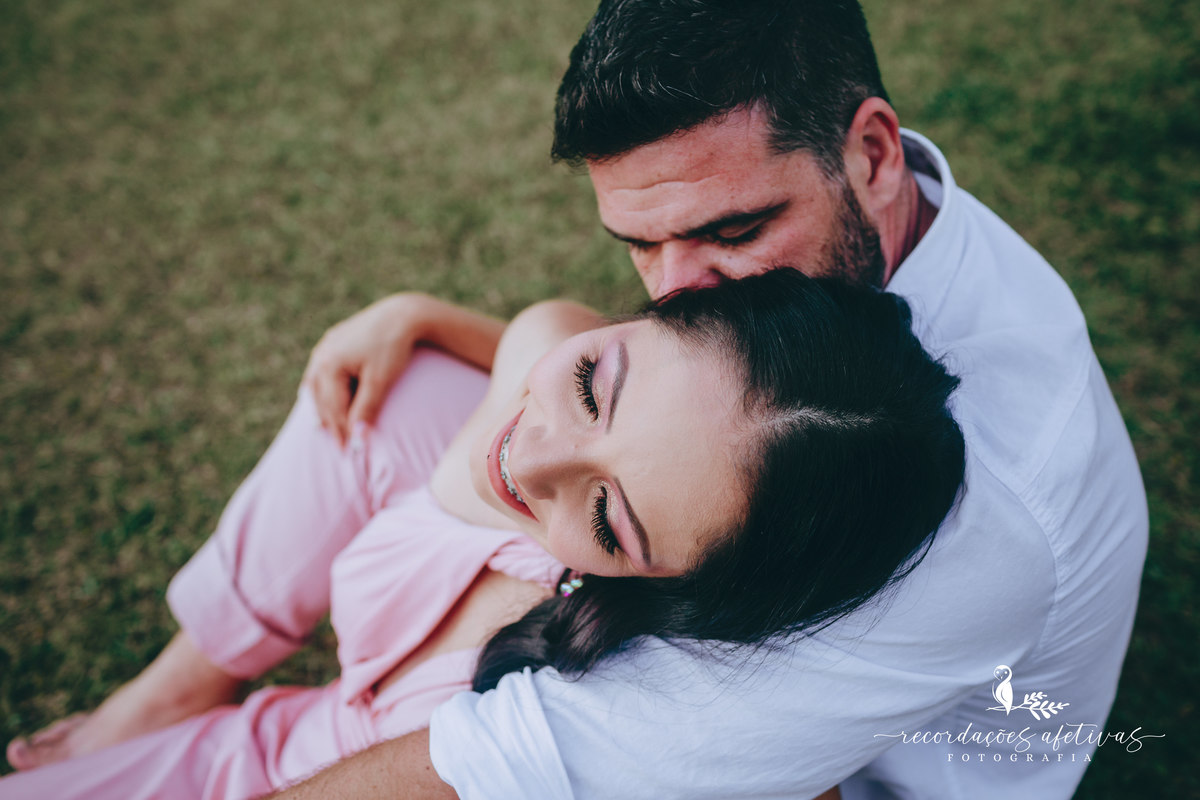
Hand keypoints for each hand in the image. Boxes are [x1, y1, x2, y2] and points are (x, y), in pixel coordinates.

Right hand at [302, 293, 427, 446]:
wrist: (401, 314)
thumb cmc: (392, 348)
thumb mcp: (380, 381)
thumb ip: (366, 410)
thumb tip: (358, 439)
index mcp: (329, 365)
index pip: (334, 408)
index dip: (342, 432)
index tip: (349, 452)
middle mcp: (321, 355)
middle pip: (323, 399)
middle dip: (332, 425)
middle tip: (340, 448)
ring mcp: (324, 347)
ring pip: (316, 385)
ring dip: (321, 408)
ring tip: (324, 430)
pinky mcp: (332, 341)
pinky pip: (320, 371)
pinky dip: (321, 389)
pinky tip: (319, 398)